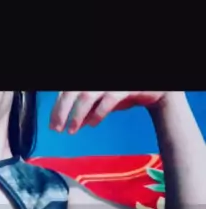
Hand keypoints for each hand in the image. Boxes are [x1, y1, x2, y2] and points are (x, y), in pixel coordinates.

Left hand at [50, 91, 169, 133]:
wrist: (155, 91)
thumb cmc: (126, 93)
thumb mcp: (103, 102)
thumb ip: (88, 111)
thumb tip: (74, 124)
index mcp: (89, 79)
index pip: (66, 90)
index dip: (57, 107)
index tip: (53, 125)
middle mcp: (97, 78)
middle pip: (72, 91)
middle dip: (61, 111)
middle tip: (57, 129)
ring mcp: (110, 81)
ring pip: (86, 96)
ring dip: (77, 115)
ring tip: (72, 129)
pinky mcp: (124, 87)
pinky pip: (107, 99)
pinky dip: (98, 113)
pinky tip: (92, 124)